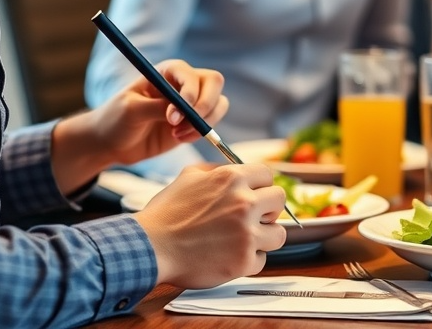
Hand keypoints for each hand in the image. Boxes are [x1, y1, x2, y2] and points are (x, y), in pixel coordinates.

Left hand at [88, 59, 228, 166]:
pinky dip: (201, 133)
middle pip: (213, 82)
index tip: (177, 113)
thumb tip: (181, 110)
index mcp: (165, 72)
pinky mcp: (192, 123)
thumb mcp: (132, 110)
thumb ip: (157, 107)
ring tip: (177, 134)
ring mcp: (189, 104)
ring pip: (218, 103)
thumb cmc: (115, 119)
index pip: (190, 74)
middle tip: (190, 123)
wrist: (110, 142)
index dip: (191, 91)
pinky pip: (211, 124)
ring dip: (204, 122)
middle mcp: (181, 84)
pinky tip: (178, 138)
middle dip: (207, 104)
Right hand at [133, 164, 287, 287]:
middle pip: (279, 200)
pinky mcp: (244, 261)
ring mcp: (247, 234)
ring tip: (242, 239)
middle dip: (268, 209)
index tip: (255, 194)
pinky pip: (261, 260)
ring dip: (263, 237)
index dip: (261, 185)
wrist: (151, 246)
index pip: (268, 174)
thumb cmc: (166, 213)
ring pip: (278, 233)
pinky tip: (228, 256)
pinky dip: (247, 260)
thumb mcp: (188, 176)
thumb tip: (236, 171)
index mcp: (231, 179)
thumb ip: (217, 171)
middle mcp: (244, 203)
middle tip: (252, 217)